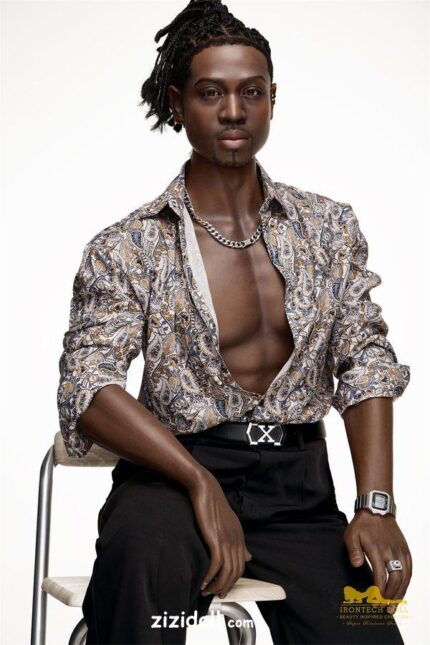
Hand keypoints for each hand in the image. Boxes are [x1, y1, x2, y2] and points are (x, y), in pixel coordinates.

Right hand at [187, 471, 251, 598]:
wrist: (205, 489)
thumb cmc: (214, 505)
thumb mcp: (231, 524)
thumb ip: (239, 542)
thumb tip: (249, 556)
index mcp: (240, 537)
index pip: (241, 566)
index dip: (233, 580)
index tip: (224, 588)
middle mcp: (236, 540)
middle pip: (236, 572)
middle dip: (226, 587)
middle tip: (216, 595)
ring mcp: (227, 540)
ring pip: (227, 572)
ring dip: (217, 586)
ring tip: (207, 592)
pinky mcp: (215, 539)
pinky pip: (216, 565)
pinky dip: (210, 577)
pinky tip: (203, 582)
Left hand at [343, 510, 411, 612]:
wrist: (377, 509)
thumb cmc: (362, 524)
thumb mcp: (351, 534)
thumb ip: (353, 551)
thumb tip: (357, 565)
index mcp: (377, 549)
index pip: (380, 575)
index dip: (379, 591)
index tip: (375, 601)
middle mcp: (391, 552)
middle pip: (395, 579)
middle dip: (391, 596)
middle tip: (385, 608)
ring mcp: (400, 551)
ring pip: (404, 576)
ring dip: (400, 593)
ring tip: (394, 605)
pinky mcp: (405, 550)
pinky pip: (409, 569)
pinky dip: (407, 582)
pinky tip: (403, 590)